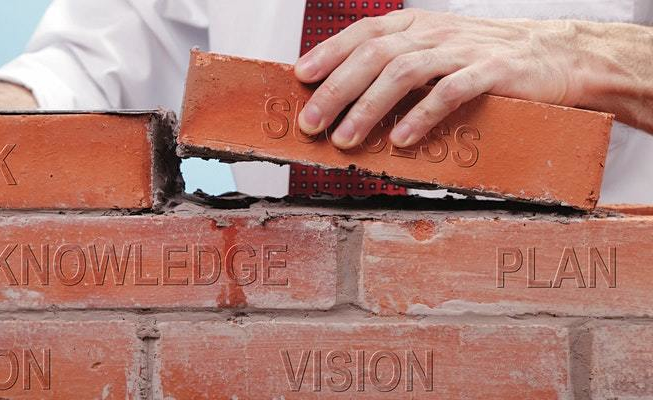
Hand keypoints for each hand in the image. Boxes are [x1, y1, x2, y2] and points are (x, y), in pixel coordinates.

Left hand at [294, 9, 584, 148]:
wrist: (555, 56)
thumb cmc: (486, 60)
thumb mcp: (437, 52)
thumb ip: (399, 66)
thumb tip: (348, 97)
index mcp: (417, 26)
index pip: (363, 33)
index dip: (328, 54)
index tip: (299, 79)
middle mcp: (434, 33)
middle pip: (374, 55)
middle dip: (336, 90)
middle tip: (311, 123)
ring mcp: (462, 51)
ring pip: (404, 73)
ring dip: (368, 108)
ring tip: (346, 139)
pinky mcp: (492, 73)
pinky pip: (450, 92)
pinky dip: (421, 115)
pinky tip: (401, 139)